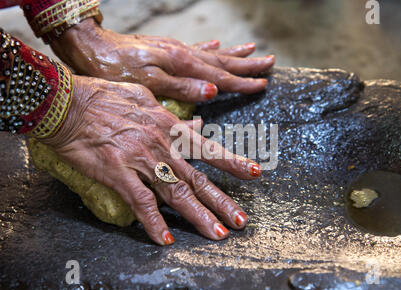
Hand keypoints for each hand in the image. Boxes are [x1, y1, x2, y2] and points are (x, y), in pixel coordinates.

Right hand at [41, 75, 261, 244]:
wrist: (68, 103)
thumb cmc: (105, 97)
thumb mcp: (146, 99)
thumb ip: (174, 115)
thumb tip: (197, 122)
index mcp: (169, 127)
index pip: (208, 148)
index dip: (232, 162)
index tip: (254, 173)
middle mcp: (161, 146)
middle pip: (197, 179)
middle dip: (222, 201)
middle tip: (240, 221)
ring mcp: (141, 161)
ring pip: (177, 193)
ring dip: (199, 216)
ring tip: (217, 234)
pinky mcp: (118, 174)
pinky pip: (141, 203)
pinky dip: (154, 222)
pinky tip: (165, 239)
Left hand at [50, 18, 274, 101]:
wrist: (90, 46)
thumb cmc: (115, 69)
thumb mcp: (147, 83)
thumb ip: (180, 88)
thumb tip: (212, 94)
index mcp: (182, 64)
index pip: (221, 77)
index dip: (243, 83)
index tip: (263, 84)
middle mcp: (183, 54)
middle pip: (223, 61)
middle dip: (247, 64)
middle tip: (270, 62)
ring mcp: (175, 50)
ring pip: (212, 53)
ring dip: (234, 54)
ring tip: (253, 50)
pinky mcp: (164, 50)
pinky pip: (195, 48)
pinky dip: (209, 48)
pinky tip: (215, 45)